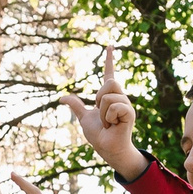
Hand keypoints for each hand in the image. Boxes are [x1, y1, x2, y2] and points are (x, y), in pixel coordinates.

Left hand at [59, 46, 149, 180]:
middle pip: (110, 81)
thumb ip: (76, 106)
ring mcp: (126, 105)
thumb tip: (62, 98)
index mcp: (110, 97)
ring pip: (109, 95)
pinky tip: (113, 125)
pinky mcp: (130, 113)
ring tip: (108, 123)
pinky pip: (115, 106)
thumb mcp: (84, 118)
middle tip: (102, 114)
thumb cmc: (99, 135)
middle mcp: (120, 98)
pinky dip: (108, 117)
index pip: (109, 74)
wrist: (107, 148)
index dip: (109, 60)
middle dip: (100, 97)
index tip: (110, 45)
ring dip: (102, 112)